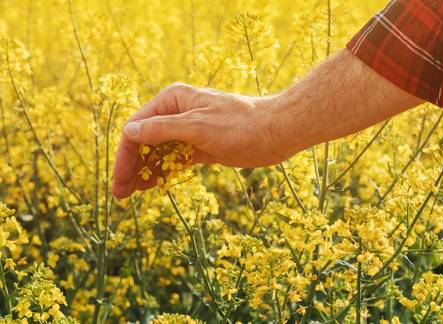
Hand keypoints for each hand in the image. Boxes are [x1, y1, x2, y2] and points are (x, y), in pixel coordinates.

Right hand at [112, 83, 286, 198]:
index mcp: (172, 100)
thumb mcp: (198, 126)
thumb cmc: (239, 125)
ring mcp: (188, 130)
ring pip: (158, 152)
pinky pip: (174, 159)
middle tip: (120, 194)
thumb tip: (129, 132)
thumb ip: (162, 129)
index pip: (137, 128)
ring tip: (129, 195)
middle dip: (131, 166)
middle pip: (144, 141)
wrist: (274, 133)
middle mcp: (176, 113)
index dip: (125, 155)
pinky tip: (151, 185)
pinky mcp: (200, 146)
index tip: (119, 180)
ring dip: (144, 171)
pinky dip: (162, 171)